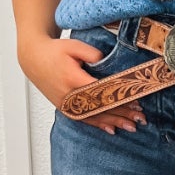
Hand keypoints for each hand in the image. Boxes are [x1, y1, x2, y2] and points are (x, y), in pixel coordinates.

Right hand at [18, 34, 145, 133]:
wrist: (33, 59)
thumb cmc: (54, 51)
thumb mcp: (74, 46)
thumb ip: (92, 54)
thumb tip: (106, 63)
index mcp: (73, 79)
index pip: (102, 92)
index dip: (119, 98)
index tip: (136, 100)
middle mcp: (70, 96)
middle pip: (100, 108)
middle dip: (122, 114)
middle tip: (140, 118)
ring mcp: (66, 104)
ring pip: (93, 117)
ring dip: (114, 121)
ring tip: (132, 126)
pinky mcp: (65, 107)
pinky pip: (83, 119)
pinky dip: (98, 125)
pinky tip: (111, 129)